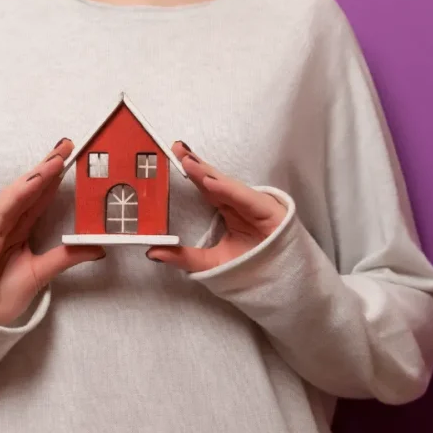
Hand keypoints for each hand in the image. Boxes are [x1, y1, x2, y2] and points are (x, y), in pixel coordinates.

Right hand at [0, 139, 103, 324]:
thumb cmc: (4, 292)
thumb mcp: (44, 272)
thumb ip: (67, 257)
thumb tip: (99, 249)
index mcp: (19, 226)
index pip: (39, 195)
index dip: (55, 175)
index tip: (72, 156)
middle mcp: (6, 221)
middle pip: (28, 187)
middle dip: (47, 165)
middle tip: (67, 145)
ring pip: (16, 194)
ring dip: (35, 175)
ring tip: (55, 159)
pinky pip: (2, 211)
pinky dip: (17, 195)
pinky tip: (33, 182)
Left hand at [146, 142, 286, 272]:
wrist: (281, 283)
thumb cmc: (251, 270)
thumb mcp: (210, 264)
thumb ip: (183, 258)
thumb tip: (151, 251)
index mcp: (228, 210)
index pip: (206, 187)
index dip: (190, 172)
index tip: (173, 156)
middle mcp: (240, 204)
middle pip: (215, 180)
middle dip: (196, 164)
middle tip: (176, 148)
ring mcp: (254, 205)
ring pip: (228, 186)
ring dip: (208, 174)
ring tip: (188, 162)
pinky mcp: (268, 212)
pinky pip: (245, 198)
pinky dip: (228, 190)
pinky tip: (210, 182)